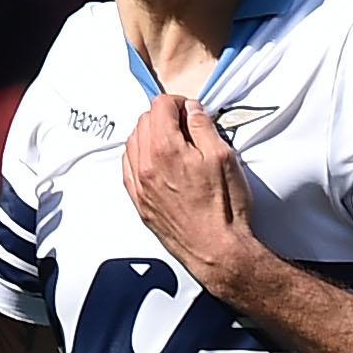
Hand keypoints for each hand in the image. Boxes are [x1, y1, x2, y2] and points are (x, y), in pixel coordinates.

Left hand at [122, 94, 256, 293]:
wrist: (217, 250)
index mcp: (166, 148)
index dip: (179, 103)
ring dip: (150, 136)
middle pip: (144, 121)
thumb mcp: (223, 157)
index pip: (160, 105)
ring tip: (173, 144)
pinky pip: (128, 168)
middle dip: (163, 117)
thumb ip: (203, 127)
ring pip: (133, 143)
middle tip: (185, 127)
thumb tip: (192, 110)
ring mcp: (139, 185)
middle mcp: (146, 165)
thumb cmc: (224, 209)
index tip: (190, 111)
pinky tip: (157, 162)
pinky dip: (140, 157)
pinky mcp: (139, 202)